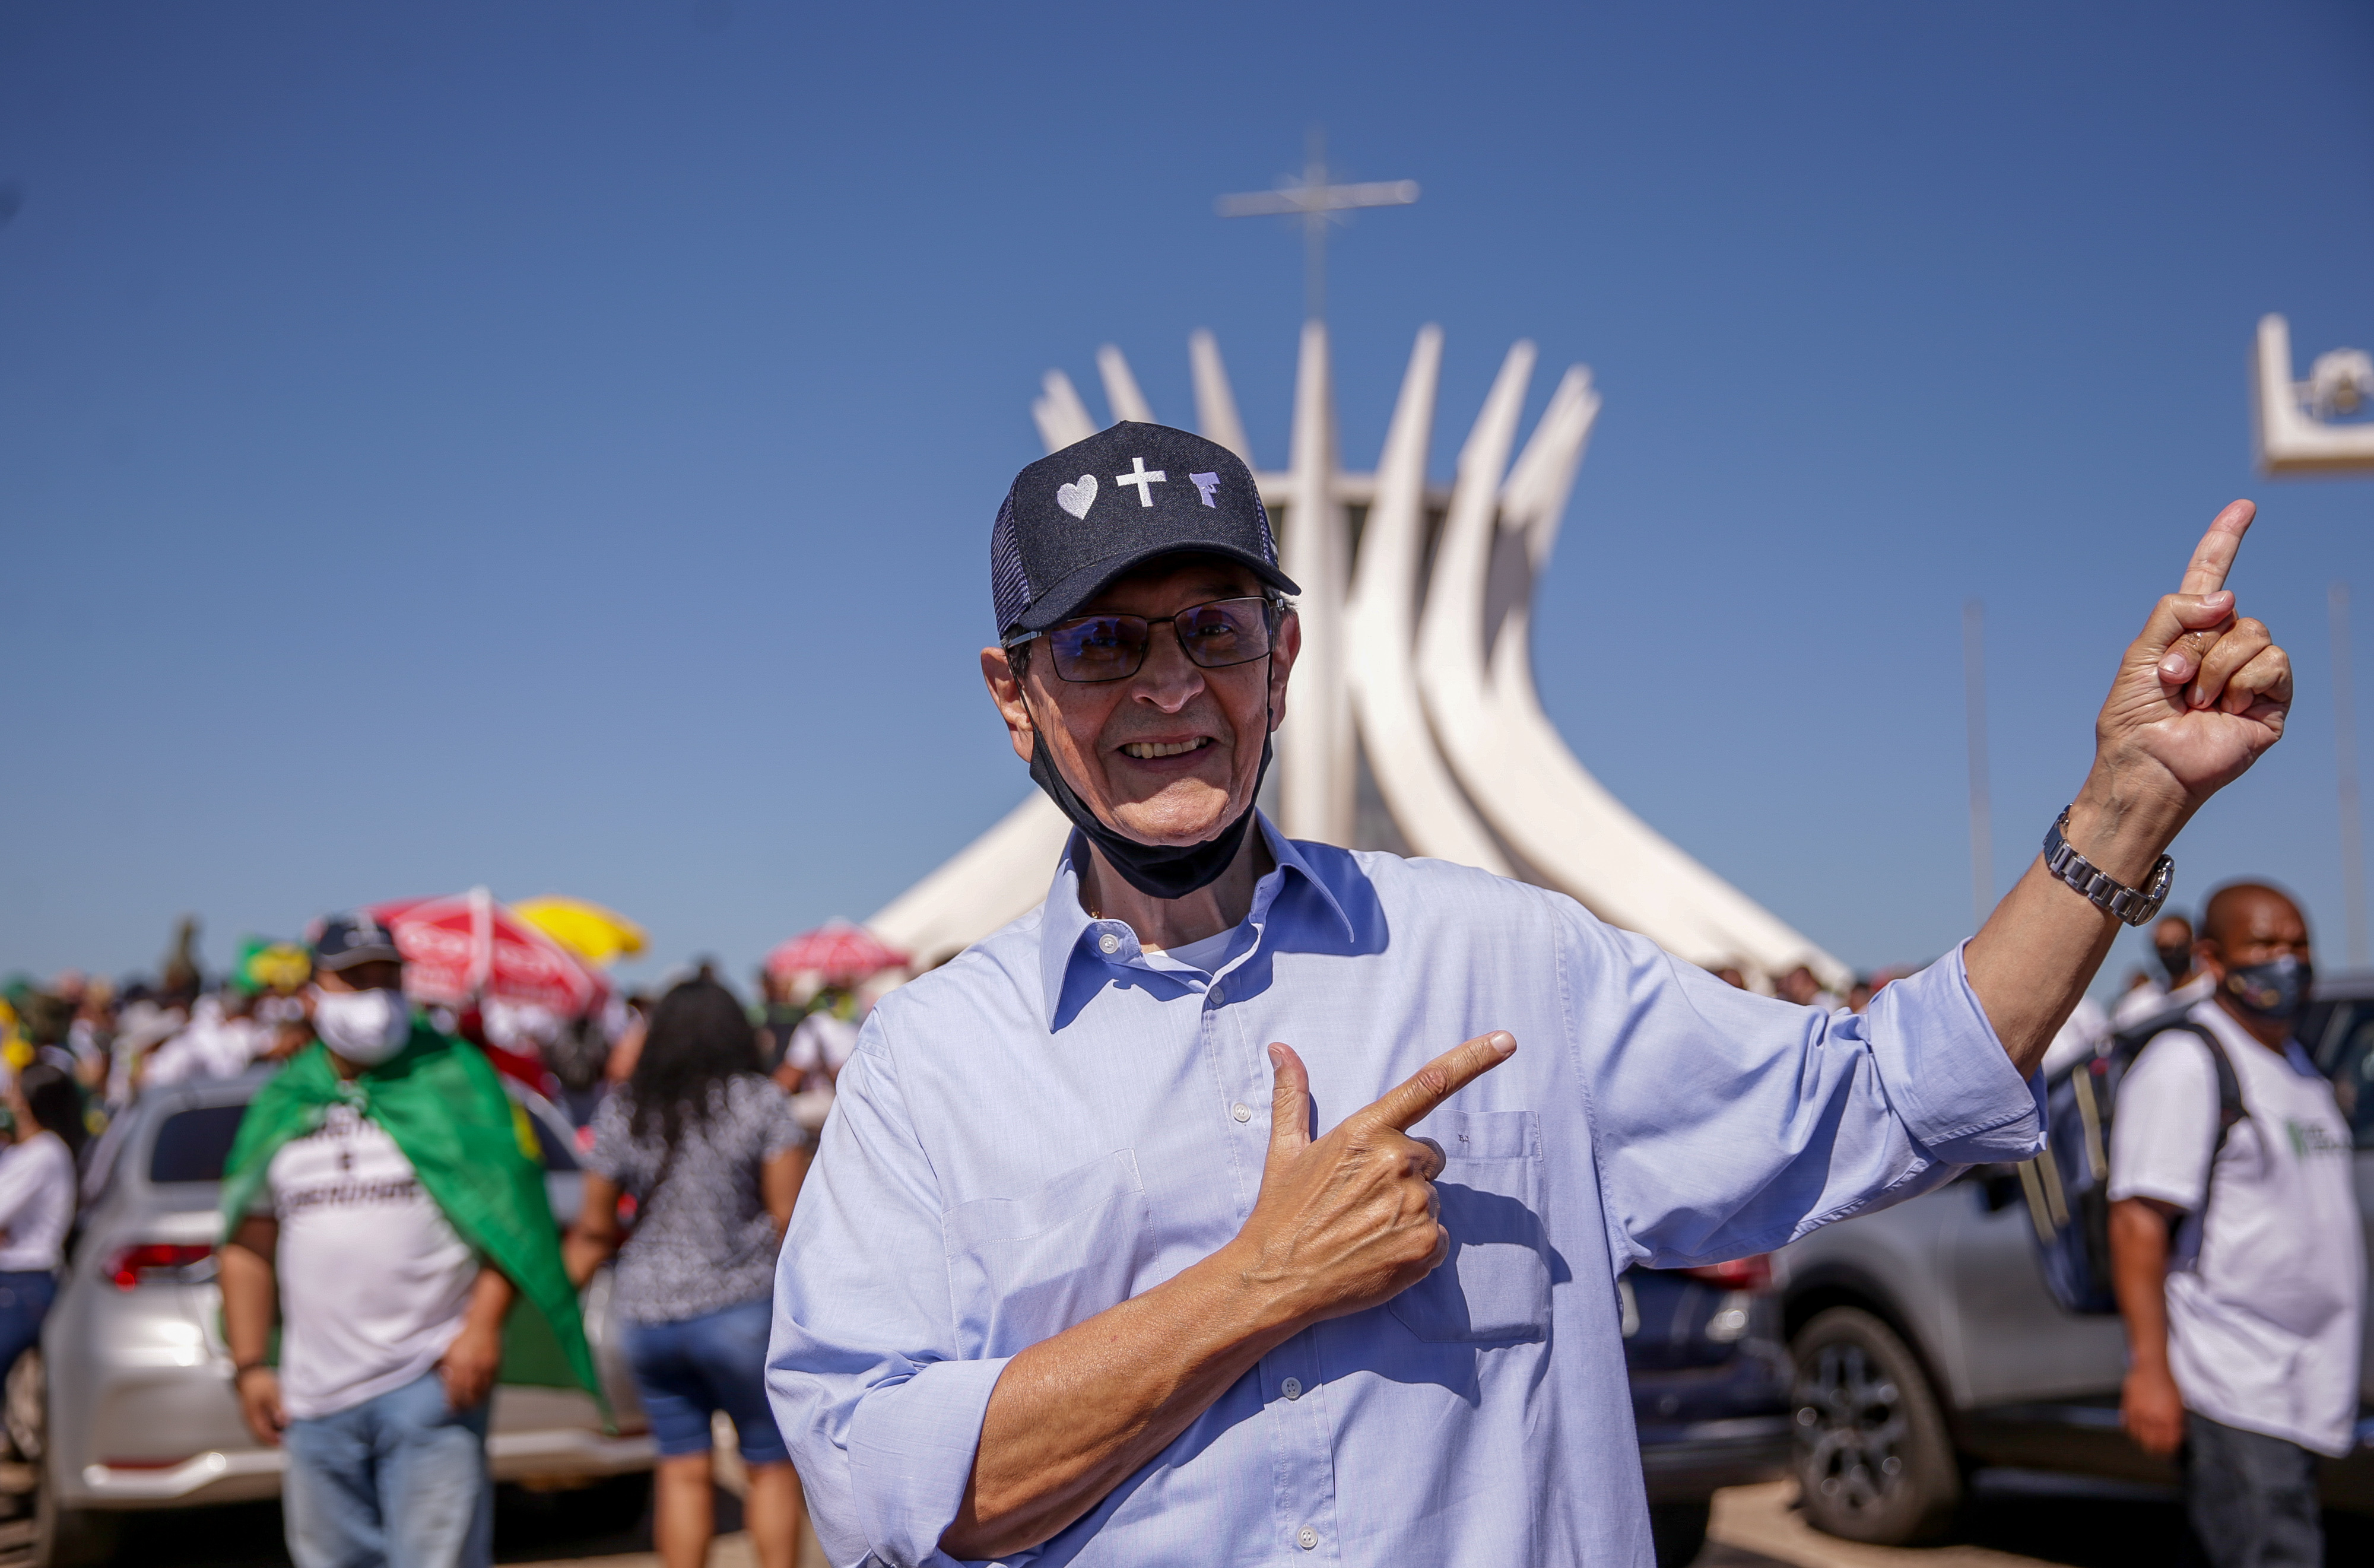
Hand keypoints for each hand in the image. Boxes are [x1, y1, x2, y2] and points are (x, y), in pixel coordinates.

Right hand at [234, 1366, 286, 1446]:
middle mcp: (249, 1418)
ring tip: (282, 1432)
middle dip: (271, 1439)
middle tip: (284, 1440)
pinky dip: (267, 1426)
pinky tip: (276, 1423)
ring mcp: (249, 1414)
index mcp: (252, 1416)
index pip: (262, 1434)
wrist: (248, 1372)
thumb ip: (277, 1408)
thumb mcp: (272, 1393)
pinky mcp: (252, 1410)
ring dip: (270, 1432)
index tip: (284, 1442)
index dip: (273, 1439)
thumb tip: (283, 1422)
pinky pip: (259, 1422)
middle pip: (259, 1434)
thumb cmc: (259, 1382)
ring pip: (259, 1429)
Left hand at [436, 1320, 503, 1411]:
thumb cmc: (462, 1336)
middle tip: (461, 1411)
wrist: (483, 1323)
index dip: (452, 1403)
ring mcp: (484, 1368)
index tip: (450, 1409)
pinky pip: (490, 1384)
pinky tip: (483, 1395)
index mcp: (457, 1365)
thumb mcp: (448, 1350)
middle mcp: (471, 1369)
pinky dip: (486, 1392)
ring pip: (480, 1392)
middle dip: (463, 1405)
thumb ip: (444, 1366)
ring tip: (472, 1407)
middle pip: (467, 1395)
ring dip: (476, 1402)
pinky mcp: (495, 1366)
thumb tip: (442, 1381)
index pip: (453, 1391)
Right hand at [1229, 1032, 1516, 1329]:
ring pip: (1433, 1199)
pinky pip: (1441, 1237)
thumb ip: (1292, 1095)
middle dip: (1406, 1174)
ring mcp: (1416, 1203)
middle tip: (1362, 1201)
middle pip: (1430, 1157)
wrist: (1277, 1279)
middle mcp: (1397, 1160)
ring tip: (1365, 1230)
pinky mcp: (1428, 1243)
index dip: (1474, 1059)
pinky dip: (1418, 1246)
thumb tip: (1281, 1048)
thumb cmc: (1282, 1212)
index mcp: (1366, 1130)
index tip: (1507, 1041)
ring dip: (1408, 1213)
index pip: (1429, 1084)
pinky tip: (1380, 1252)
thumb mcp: (1285, 1149)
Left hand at [2090, 501, 2290, 830]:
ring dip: (2215, 668)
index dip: (2225, 541)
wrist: (2147, 764)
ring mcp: (2249, 673)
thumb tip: (2229, 597)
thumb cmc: (2134, 718)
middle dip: (2195, 645)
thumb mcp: (2140, 654)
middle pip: (2230, 612)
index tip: (2243, 506)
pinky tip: (2225, 710)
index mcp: (2187, 632)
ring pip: (2253, 633)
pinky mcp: (2272, 699)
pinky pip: (2272, 663)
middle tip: (2170, 682)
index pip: (2210, 577)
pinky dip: (2242, 683)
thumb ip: (2176, 613)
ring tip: (2194, 702)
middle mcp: (2223, 647)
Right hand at [2121, 1363, 2185, 1457]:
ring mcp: (2138, 1414)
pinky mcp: (2128, 1407)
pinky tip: (2135, 1432)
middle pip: (2153, 1444)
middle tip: (2159, 1452)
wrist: (2152, 1367)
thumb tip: (2179, 1434)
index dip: (2169, 1450)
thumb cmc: (2167, 1383)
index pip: (2168, 1443)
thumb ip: (2178, 1421)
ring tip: (2146, 1445)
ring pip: (2138, 1437)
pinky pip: (2127, 1426)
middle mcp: (2152, 1419)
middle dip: (2157, 1451)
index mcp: (2168, 1419)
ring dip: (2143, 1443)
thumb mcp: (2180, 1404)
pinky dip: (2131, 1431)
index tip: (2170, 1452)